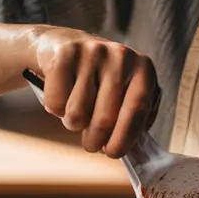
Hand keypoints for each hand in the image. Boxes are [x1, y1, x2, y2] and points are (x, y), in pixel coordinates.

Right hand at [31, 27, 159, 157]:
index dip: (125, 137)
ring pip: (76, 114)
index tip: (113, 154)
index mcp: (143, 69)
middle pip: (105, 118)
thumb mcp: (126, 93)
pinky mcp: (64, 54)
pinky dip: (55, 109)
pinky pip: (55, 103)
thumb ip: (135, 118)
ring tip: (77, 111)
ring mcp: (92, 52)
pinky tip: (62, 94)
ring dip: (73, 123)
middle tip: (91, 145)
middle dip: (95, 140)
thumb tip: (132, 149)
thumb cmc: (101, 80)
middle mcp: (121, 56)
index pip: (137, 109)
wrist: (64, 44)